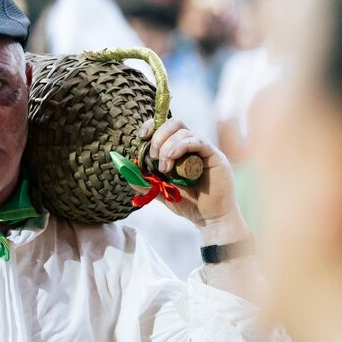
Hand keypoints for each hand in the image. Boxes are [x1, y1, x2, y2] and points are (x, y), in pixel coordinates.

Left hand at [139, 118, 245, 237]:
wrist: (210, 219)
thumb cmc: (190, 205)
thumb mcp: (162, 193)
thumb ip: (147, 183)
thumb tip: (128, 175)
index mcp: (181, 149)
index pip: (167, 126)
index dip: (153, 126)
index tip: (142, 136)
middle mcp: (193, 145)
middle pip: (175, 123)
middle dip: (159, 136)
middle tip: (153, 156)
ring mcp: (204, 149)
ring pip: (184, 131)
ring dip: (167, 146)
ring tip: (164, 168)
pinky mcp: (214, 156)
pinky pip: (197, 142)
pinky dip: (180, 146)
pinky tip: (171, 159)